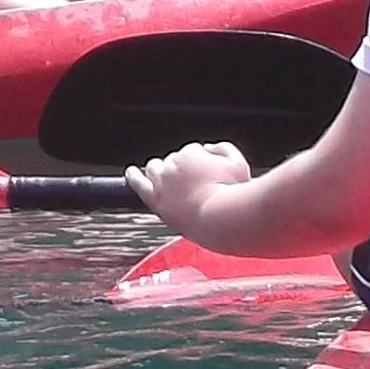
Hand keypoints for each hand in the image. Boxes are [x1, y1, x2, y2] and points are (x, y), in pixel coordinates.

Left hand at [137, 141, 252, 232]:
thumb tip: (209, 148)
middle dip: (182, 167)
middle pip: (173, 160)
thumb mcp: (238, 163)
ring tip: (166, 179)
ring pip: (154, 169)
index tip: (208, 174)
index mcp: (191, 154)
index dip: (201, 162)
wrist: (221, 220)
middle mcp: (173, 165)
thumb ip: (224, 149)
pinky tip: (131, 173)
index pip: (191, 151)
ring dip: (160, 170)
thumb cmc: (232, 193)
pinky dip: (133, 176)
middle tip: (193, 182)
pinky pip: (138, 184)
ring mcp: (162, 183)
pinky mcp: (156, 201)